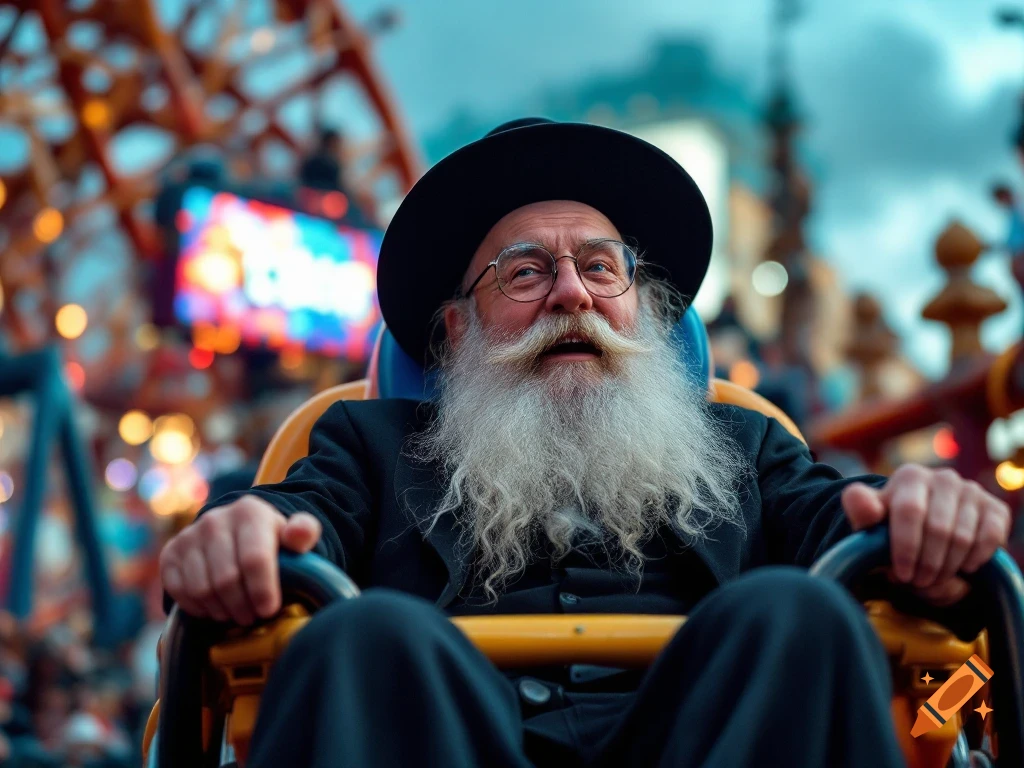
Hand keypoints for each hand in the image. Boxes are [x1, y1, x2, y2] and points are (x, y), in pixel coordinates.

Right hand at [159, 496, 321, 624]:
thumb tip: (300, 534)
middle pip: (226, 578)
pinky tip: (215, 608)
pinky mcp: (170, 552)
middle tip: (252, 617)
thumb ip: (304, 533)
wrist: (237, 534)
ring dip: (221, 610)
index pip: (254, 558)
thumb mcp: (293, 536)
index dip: (262, 589)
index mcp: (249, 512)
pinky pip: (179, 591)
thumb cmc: (271, 542)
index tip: (268, 610)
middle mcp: (215, 519)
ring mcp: (190, 535)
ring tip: (237, 613)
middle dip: (242, 606)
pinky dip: (197, 608)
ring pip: (202, 589)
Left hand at [841, 464, 1012, 605]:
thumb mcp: (869, 523)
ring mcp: (972, 491)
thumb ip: (860, 511)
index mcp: (910, 476)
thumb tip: (863, 502)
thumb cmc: (891, 528)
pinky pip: (990, 538)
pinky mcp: (995, 508)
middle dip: (926, 563)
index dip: (906, 547)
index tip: (900, 574)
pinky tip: (961, 568)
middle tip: (916, 582)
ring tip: (932, 579)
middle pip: (939, 528)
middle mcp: (944, 477)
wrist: (925, 531)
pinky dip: (975, 559)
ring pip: (963, 537)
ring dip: (947, 567)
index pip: (910, 511)